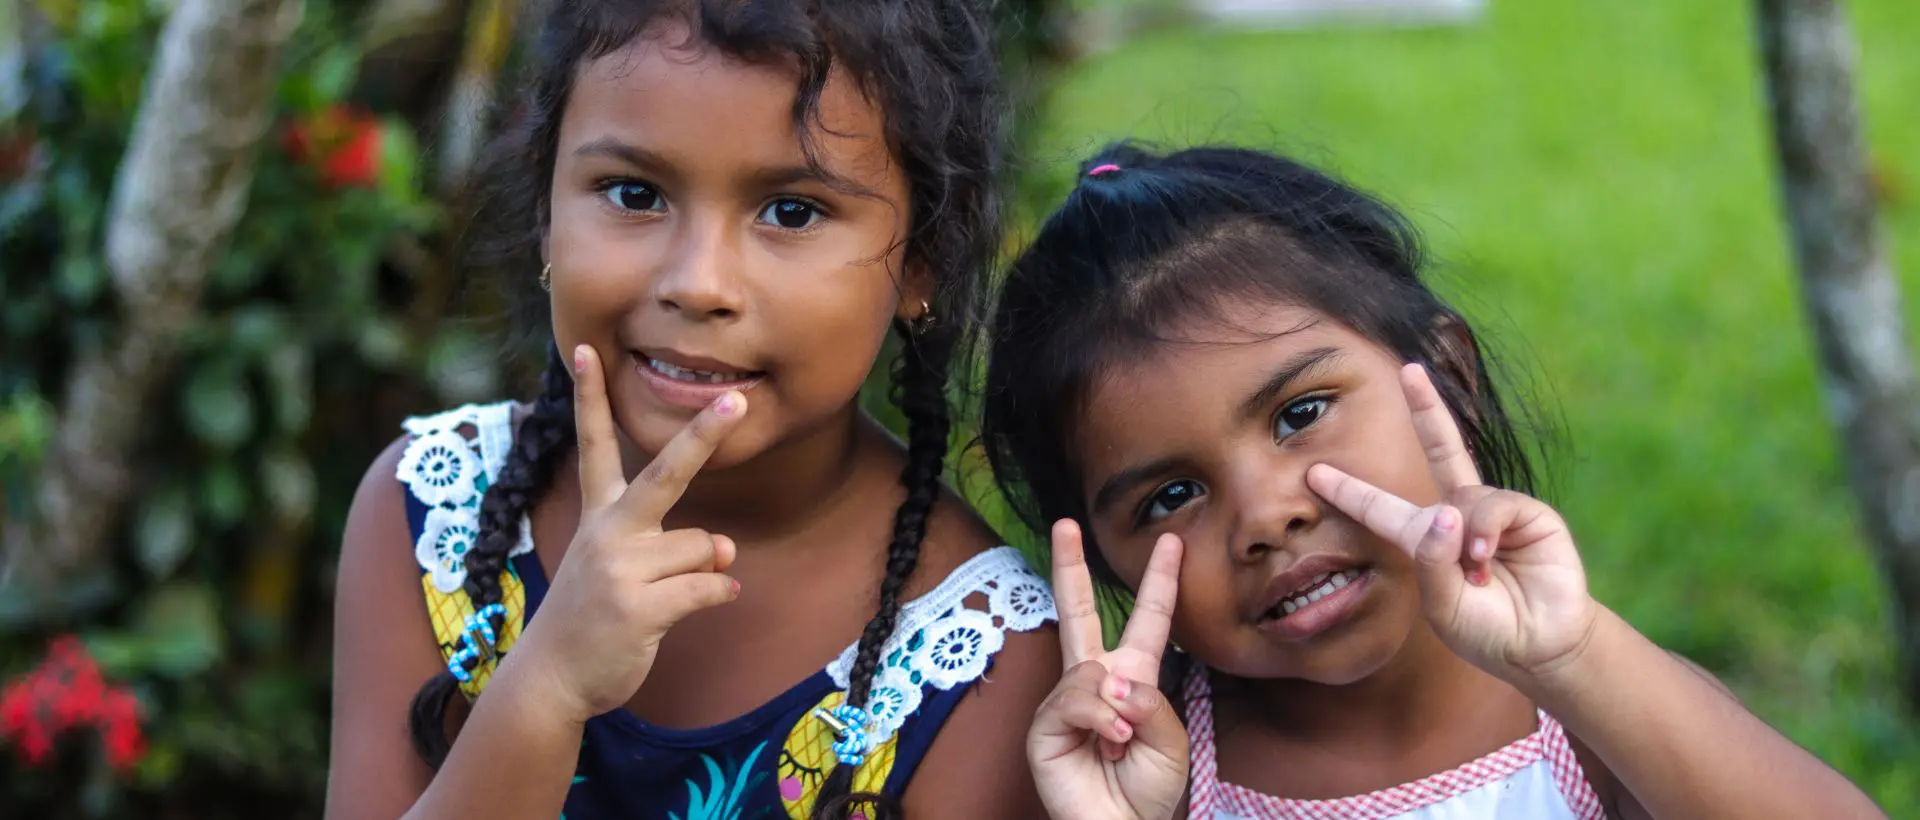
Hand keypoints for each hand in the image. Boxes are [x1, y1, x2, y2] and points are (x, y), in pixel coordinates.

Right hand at [507, 344, 745, 722]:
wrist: (553, 678)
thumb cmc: (596, 615)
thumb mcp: (627, 570)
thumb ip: (675, 546)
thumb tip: (726, 548)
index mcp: (599, 514)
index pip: (595, 444)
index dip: (590, 396)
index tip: (588, 349)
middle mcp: (607, 531)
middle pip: (665, 472)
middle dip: (703, 434)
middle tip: (737, 399)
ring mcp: (620, 568)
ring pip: (704, 546)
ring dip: (705, 571)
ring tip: (664, 596)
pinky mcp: (639, 606)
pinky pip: (710, 586)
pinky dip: (718, 595)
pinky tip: (695, 607)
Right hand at [1028, 520, 1188, 819]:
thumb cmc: (1147, 792)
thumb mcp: (1170, 740)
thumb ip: (1151, 700)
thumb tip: (1110, 677)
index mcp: (1133, 679)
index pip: (1148, 621)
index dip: (1160, 582)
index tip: (1171, 542)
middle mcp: (1095, 682)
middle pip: (1080, 613)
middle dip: (1070, 567)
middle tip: (1064, 524)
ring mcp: (1065, 701)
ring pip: (1089, 670)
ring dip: (1116, 707)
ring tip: (1123, 742)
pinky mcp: (1044, 726)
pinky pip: (1073, 699)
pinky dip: (1099, 719)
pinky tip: (1108, 743)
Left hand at [1304, 363, 1599, 687]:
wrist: (1539, 647)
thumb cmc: (1485, 630)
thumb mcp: (1443, 606)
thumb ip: (1432, 562)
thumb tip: (1447, 512)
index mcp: (1424, 539)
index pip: (1380, 509)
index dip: (1350, 491)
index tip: (1315, 472)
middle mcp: (1458, 515)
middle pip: (1440, 450)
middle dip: (1427, 409)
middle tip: (1410, 371)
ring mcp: (1494, 512)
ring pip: (1464, 498)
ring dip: (1463, 537)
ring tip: (1476, 573)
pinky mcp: (1529, 515)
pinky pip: (1495, 506)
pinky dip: (1485, 531)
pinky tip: (1487, 558)